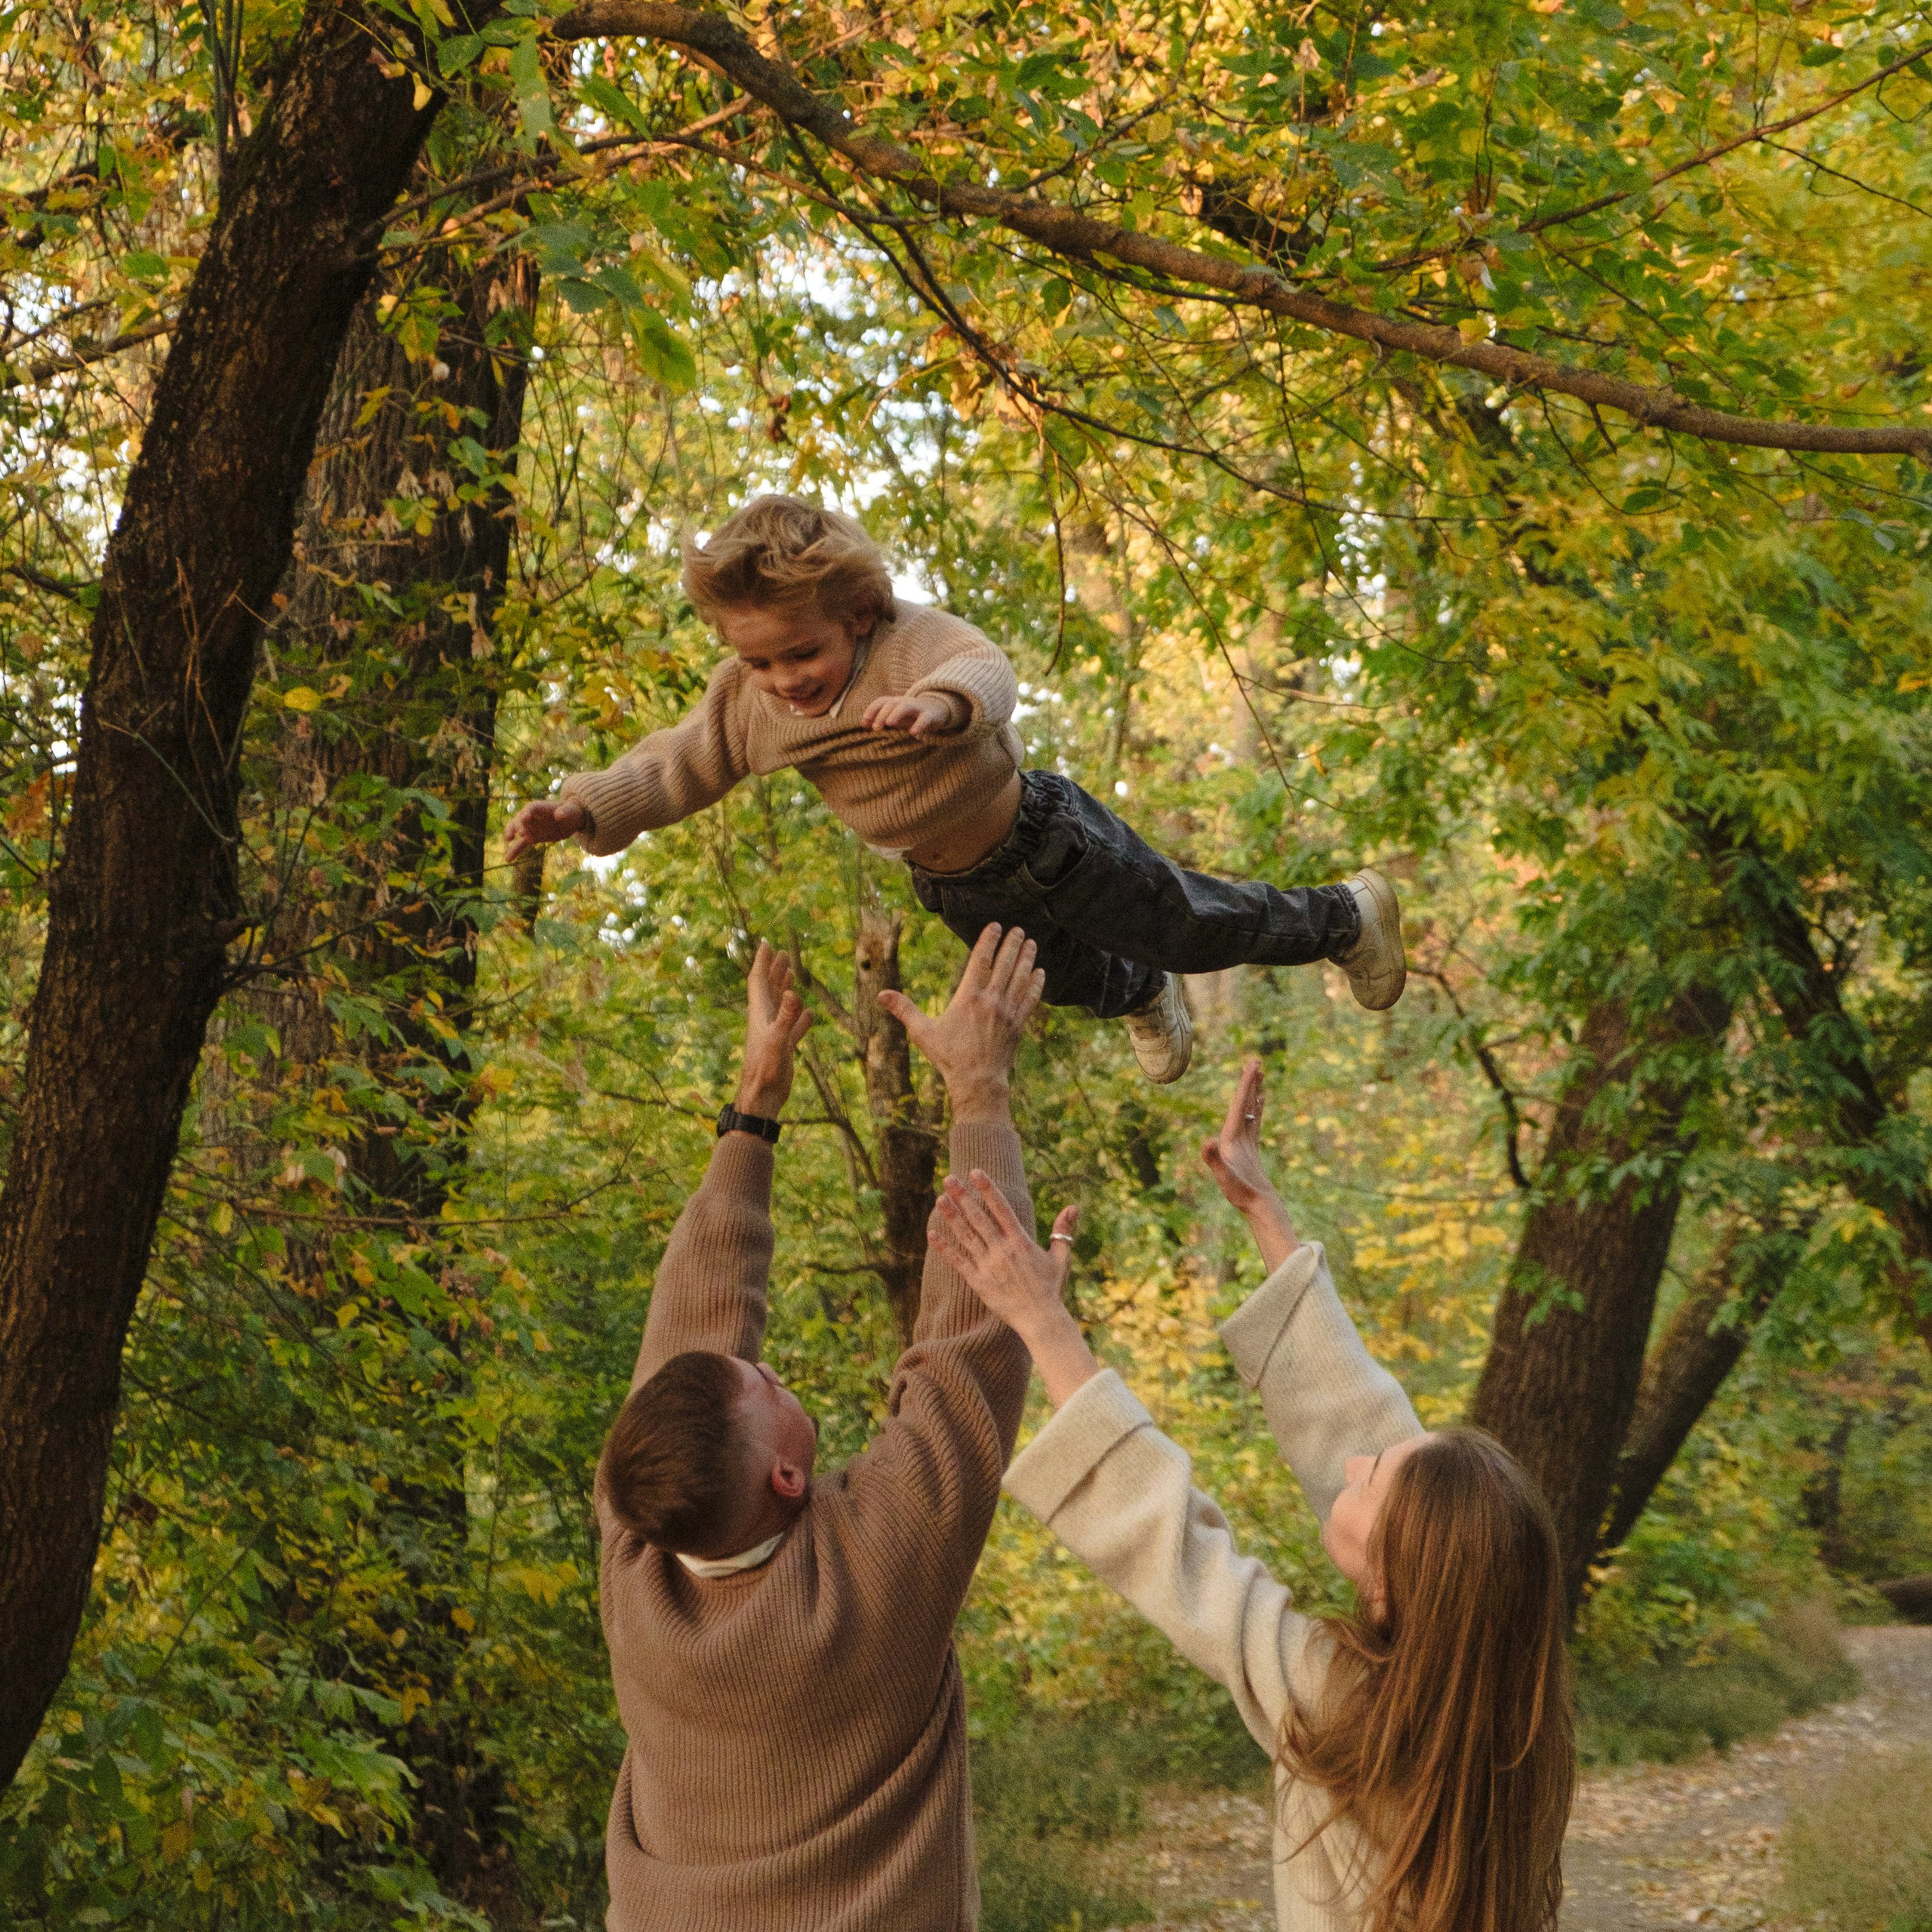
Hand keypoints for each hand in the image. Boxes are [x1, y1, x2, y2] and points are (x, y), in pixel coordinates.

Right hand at [504, 797, 584, 862]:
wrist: (571, 820)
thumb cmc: (572, 812)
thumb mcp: (572, 811)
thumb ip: (565, 812)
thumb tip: (559, 815)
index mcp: (541, 807)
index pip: (531, 808)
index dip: (527, 812)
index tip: (525, 818)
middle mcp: (532, 816)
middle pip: (520, 818)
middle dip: (519, 824)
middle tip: (522, 833)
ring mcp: (531, 827)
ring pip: (517, 829)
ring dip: (511, 833)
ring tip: (508, 840)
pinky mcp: (533, 837)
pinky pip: (521, 844)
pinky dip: (514, 851)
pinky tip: (508, 859)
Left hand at [735, 941, 814, 1118]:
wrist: (762, 1098)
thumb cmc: (766, 1071)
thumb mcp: (778, 1041)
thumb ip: (786, 1018)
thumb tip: (793, 992)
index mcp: (760, 1015)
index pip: (759, 982)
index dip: (762, 963)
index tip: (766, 944)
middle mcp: (765, 1021)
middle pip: (769, 990)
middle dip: (774, 971)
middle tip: (782, 954)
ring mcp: (774, 1034)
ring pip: (779, 1006)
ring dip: (784, 990)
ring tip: (790, 975)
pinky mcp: (782, 1048)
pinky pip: (792, 1028)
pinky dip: (799, 1018)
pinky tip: (808, 1014)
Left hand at [861, 691, 959, 737]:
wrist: (937, 709)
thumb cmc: (912, 715)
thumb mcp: (896, 716)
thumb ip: (881, 719)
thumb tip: (863, 724)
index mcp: (896, 702)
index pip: (881, 701)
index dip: (871, 710)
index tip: (864, 723)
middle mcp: (905, 702)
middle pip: (891, 703)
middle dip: (882, 714)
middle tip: (876, 728)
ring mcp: (918, 707)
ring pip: (905, 706)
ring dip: (896, 713)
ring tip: (890, 723)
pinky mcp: (930, 714)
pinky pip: (924, 718)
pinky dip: (919, 725)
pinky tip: (914, 734)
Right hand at [877, 924, 1042, 1118]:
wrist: (978, 1082)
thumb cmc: (948, 1057)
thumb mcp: (922, 1032)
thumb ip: (904, 1009)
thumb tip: (881, 995)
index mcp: (968, 998)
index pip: (980, 961)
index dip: (988, 940)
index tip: (996, 926)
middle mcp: (991, 1001)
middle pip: (1005, 964)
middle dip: (1012, 944)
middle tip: (1018, 929)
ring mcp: (1008, 1012)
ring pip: (1021, 978)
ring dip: (1027, 958)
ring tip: (1030, 943)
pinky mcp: (1018, 1024)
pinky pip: (1030, 998)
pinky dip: (1035, 984)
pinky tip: (1040, 972)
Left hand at [930, 1174, 1097, 1405]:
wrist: (1041, 1319)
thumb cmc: (1051, 1288)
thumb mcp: (1060, 1257)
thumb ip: (1062, 1231)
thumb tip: (1073, 1207)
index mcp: (1021, 1241)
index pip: (1001, 1208)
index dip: (987, 1189)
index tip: (975, 1172)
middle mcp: (1003, 1250)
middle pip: (979, 1218)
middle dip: (963, 1197)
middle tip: (948, 1179)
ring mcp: (989, 1266)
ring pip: (967, 1236)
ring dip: (952, 1217)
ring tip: (940, 1199)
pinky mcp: (979, 1282)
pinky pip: (959, 1262)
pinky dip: (945, 1248)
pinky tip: (932, 1234)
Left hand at [1203, 1057, 1297, 1271]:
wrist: (1255, 1209)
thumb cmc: (1241, 1195)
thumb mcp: (1225, 1177)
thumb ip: (1213, 1159)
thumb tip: (1206, 1141)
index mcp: (1227, 1139)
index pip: (1237, 1106)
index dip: (1244, 1086)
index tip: (1252, 1067)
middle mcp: (1232, 1138)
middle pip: (1241, 1104)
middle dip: (1248, 1083)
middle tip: (1256, 1061)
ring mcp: (1242, 1143)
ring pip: (1248, 1110)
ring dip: (1252, 1092)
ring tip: (1259, 1074)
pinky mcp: (1250, 1149)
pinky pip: (1254, 1122)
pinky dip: (1258, 1108)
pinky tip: (1262, 1098)